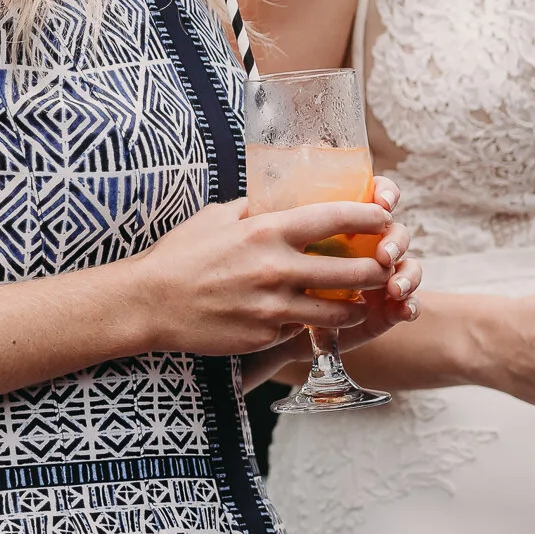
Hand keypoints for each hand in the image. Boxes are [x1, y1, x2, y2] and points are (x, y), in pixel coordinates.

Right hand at [130, 179, 416, 356]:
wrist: (149, 303)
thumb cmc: (180, 255)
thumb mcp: (217, 217)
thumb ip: (254, 208)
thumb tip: (278, 198)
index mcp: (266, 231)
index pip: (334, 218)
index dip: (368, 216)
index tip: (385, 216)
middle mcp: (276, 268)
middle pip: (352, 271)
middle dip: (378, 270)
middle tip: (385, 267)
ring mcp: (272, 306)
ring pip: (338, 311)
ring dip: (355, 305)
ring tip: (362, 301)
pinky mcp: (265, 335)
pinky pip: (302, 330)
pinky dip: (312, 325)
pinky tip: (316, 321)